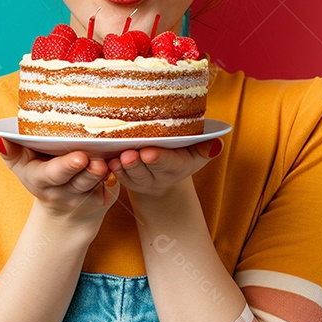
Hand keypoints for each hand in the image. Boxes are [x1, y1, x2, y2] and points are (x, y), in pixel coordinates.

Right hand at [0, 138, 120, 224]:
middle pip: (78, 180)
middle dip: (88, 171)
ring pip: (97, 182)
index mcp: (42, 180)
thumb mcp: (21, 167)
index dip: (66, 167)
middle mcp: (64, 192)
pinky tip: (126, 159)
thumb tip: (0, 138)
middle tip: (96, 160)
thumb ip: (11, 152)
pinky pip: (113, 184)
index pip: (53, 174)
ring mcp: (85, 197)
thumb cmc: (41, 177)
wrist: (63, 215)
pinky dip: (119, 172)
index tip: (80, 157)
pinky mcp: (104, 198)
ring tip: (111, 160)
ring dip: (105, 172)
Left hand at [105, 139, 221, 199]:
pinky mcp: (124, 177)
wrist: (165, 172)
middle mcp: (157, 176)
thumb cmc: (182, 154)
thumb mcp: (197, 152)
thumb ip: (205, 148)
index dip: (158, 159)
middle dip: (136, 164)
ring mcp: (139, 178)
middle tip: (128, 154)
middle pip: (145, 171)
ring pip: (129, 175)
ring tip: (115, 158)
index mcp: (176, 167)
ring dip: (121, 168)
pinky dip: (109, 170)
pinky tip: (104, 161)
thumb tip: (216, 143)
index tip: (148, 153)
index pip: (167, 164)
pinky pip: (116, 176)